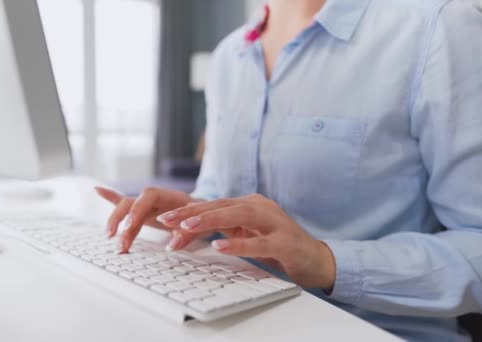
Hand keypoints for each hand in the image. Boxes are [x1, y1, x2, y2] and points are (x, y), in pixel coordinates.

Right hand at [95, 186, 203, 252]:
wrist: (215, 212)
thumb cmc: (211, 219)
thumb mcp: (205, 227)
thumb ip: (188, 234)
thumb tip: (172, 245)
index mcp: (174, 197)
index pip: (150, 197)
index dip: (138, 209)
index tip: (130, 226)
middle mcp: (159, 199)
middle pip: (134, 201)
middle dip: (123, 220)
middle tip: (119, 242)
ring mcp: (151, 205)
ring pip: (128, 207)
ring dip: (117, 222)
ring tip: (110, 239)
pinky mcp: (147, 212)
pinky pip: (127, 203)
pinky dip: (112, 197)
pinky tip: (97, 190)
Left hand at [157, 194, 335, 288]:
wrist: (315, 259)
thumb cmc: (276, 246)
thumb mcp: (246, 235)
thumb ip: (222, 230)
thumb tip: (186, 232)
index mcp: (250, 205)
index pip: (215, 205)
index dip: (189, 210)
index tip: (166, 218)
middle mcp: (261, 208)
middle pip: (222, 205)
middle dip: (193, 212)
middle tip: (167, 219)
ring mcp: (275, 223)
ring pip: (239, 216)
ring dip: (211, 220)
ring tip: (187, 226)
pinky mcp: (285, 242)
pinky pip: (259, 243)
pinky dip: (238, 244)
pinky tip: (219, 246)